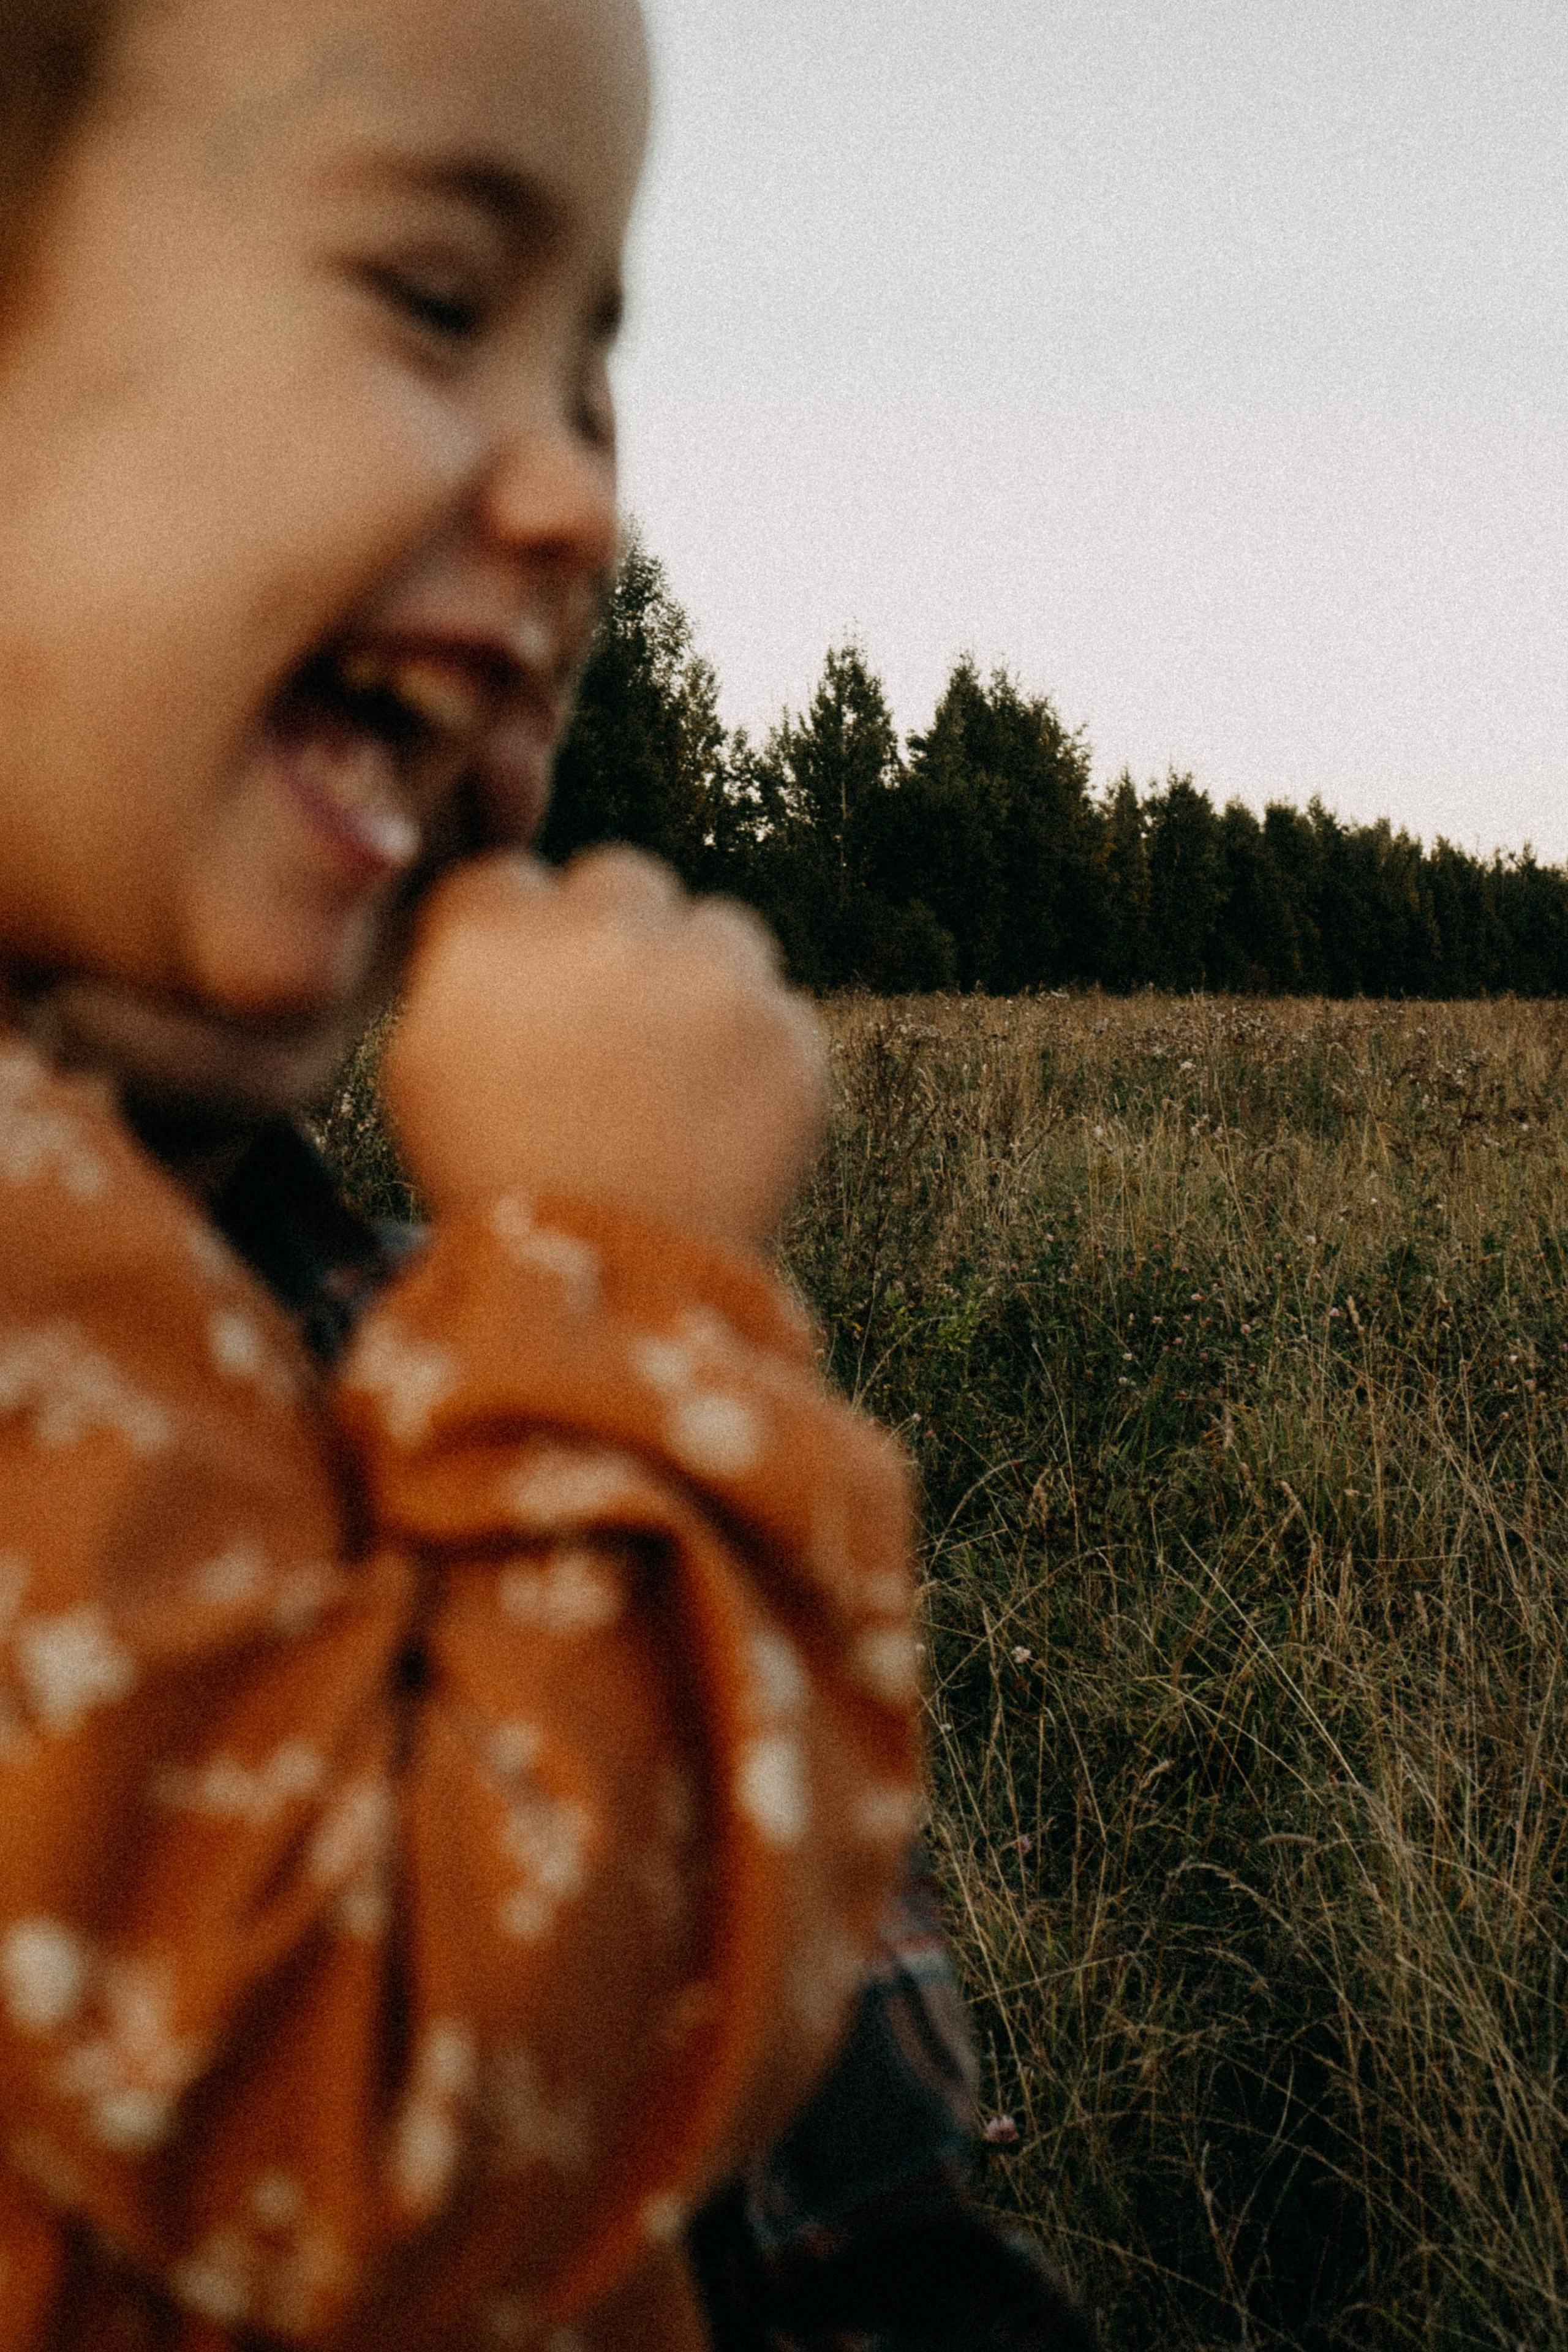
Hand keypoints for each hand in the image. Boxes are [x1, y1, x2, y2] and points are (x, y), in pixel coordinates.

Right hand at [383, 848, 827, 1256]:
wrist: (611, 1291)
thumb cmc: (497, 1183)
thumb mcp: (421, 1072)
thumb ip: (459, 971)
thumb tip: (505, 921)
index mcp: (495, 938)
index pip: (512, 878)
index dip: (521, 938)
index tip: (532, 995)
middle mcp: (603, 934)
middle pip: (621, 881)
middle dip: (616, 939)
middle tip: (611, 1032)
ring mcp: (708, 977)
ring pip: (718, 928)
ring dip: (700, 979)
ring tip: (674, 1076)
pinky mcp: (787, 1032)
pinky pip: (776, 1008)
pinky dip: (755, 1052)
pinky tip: (718, 1116)